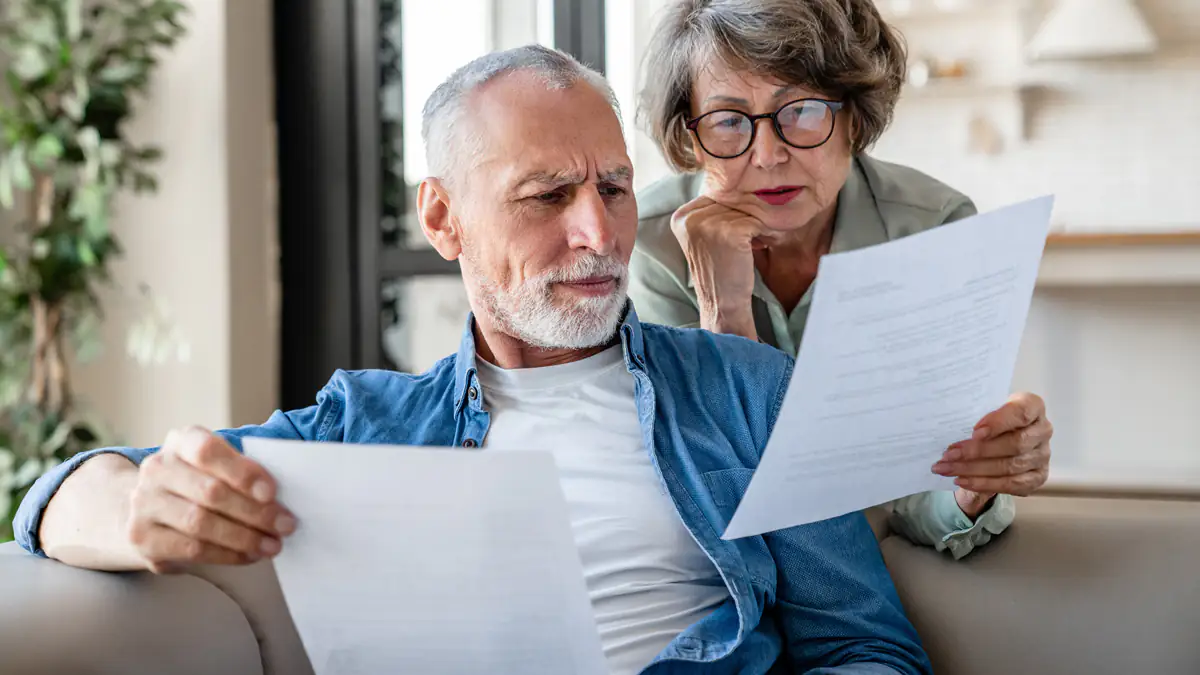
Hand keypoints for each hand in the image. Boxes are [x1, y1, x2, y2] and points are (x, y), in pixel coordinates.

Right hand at [126, 427, 295, 572]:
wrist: (148, 507)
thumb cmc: (198, 482)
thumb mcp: (216, 466)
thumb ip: (242, 472)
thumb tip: (279, 498)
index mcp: (180, 442)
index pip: (208, 451)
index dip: (242, 472)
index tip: (272, 492)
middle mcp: (157, 469)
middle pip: (210, 492)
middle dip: (255, 512)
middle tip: (286, 525)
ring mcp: (144, 504)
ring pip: (200, 523)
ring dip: (244, 537)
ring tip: (272, 545)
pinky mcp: (143, 538)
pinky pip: (192, 549)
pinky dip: (227, 554)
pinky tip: (249, 555)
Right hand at [670, 196, 772, 338]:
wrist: (723, 303)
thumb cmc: (719, 270)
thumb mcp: (705, 236)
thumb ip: (712, 211)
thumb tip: (738, 183)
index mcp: (681, 216)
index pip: (716, 195)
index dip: (732, 211)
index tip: (736, 230)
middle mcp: (690, 218)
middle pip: (731, 200)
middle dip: (746, 215)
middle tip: (752, 236)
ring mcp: (708, 224)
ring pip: (746, 209)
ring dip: (757, 224)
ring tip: (755, 242)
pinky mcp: (729, 232)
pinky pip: (757, 220)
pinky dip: (765, 232)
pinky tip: (759, 246)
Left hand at [932, 393, 1052, 517]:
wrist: (999, 439)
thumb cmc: (990, 419)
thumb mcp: (984, 410)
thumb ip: (976, 416)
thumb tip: (952, 433)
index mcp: (1032, 406)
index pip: (1020, 412)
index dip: (998, 423)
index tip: (974, 432)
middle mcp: (1043, 430)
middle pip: (1014, 444)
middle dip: (977, 451)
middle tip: (948, 455)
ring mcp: (1042, 455)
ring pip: (1010, 467)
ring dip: (974, 470)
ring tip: (947, 469)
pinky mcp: (1038, 476)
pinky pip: (1011, 484)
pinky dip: (984, 484)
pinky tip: (962, 480)